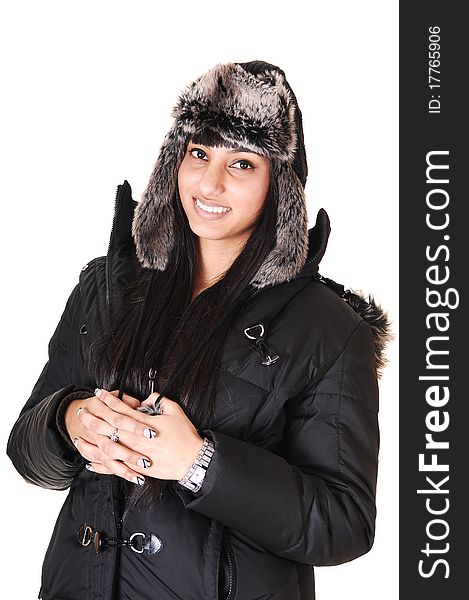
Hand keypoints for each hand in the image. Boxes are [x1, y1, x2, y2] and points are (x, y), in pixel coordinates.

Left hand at [66, 389, 203, 483]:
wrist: (192, 460)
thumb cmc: (185, 436)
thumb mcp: (175, 411)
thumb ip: (159, 401)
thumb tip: (148, 398)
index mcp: (143, 423)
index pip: (120, 408)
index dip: (108, 399)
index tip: (99, 393)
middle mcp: (135, 439)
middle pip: (108, 426)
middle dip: (93, 416)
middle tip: (82, 410)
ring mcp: (134, 454)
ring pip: (106, 446)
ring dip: (91, 439)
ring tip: (79, 433)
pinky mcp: (136, 468)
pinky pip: (113, 467)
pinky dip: (100, 464)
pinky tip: (89, 461)